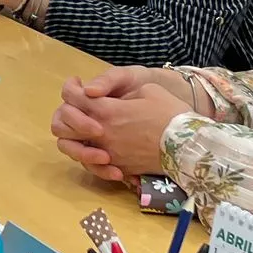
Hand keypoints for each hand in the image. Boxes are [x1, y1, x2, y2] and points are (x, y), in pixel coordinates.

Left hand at [50, 71, 195, 181]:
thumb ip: (119, 92)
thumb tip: (104, 97)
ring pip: (72, 148)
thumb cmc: (170, 113)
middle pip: (63, 123)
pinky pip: (92, 167)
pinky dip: (91, 159)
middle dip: (67, 112)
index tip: (75, 84)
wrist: (189, 146)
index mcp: (106, 110)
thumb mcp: (147, 90)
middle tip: (78, 107)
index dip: (70, 88)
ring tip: (85, 131)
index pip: (73, 97)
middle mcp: (100, 133)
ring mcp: (107, 153)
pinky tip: (99, 152)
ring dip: (73, 138)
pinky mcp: (117, 168)